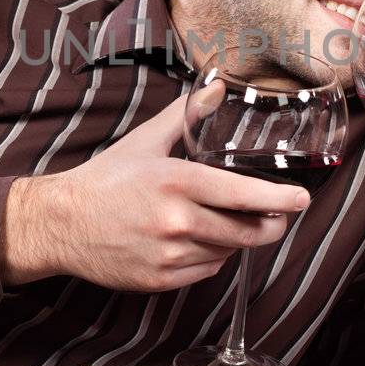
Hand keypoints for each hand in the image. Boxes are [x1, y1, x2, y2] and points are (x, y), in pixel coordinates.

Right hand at [1, 90, 310, 289]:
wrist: (62, 223)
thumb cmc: (106, 179)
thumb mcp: (147, 141)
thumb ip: (187, 114)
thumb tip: (216, 86)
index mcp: (178, 182)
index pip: (244, 196)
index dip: (280, 200)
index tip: (302, 199)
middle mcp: (177, 221)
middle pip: (247, 232)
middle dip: (270, 225)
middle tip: (278, 216)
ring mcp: (169, 254)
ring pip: (228, 253)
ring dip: (235, 240)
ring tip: (222, 222)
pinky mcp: (161, 279)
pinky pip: (206, 271)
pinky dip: (211, 257)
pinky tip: (198, 240)